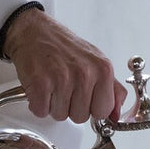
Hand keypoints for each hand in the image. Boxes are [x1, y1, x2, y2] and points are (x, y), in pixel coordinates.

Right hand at [2, 8, 127, 123]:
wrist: (33, 31)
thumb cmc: (62, 46)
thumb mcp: (95, 61)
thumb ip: (112, 89)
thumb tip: (116, 114)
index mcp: (103, 69)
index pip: (103, 111)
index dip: (90, 108)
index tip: (83, 97)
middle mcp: (85, 74)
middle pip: (80, 117)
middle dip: (70, 107)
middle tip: (64, 86)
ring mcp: (63, 79)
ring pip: (60, 116)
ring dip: (53, 105)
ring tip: (52, 84)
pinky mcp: (41, 84)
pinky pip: (41, 111)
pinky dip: (37, 103)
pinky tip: (41, 86)